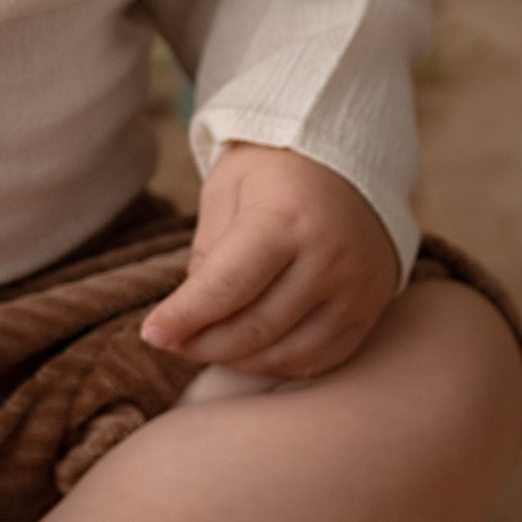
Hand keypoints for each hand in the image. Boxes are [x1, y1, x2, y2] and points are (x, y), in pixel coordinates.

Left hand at [140, 142, 399, 381]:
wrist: (349, 158)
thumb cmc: (273, 171)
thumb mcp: (226, 192)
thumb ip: (208, 254)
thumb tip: (190, 317)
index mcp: (287, 220)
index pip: (226, 288)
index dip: (183, 318)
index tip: (151, 334)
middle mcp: (329, 258)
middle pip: (254, 328)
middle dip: (203, 344)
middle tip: (173, 342)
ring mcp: (356, 288)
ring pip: (286, 352)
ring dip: (237, 360)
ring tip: (207, 346)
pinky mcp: (370, 309)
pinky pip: (320, 358)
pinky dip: (278, 363)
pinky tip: (251, 350)